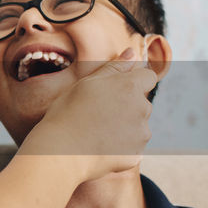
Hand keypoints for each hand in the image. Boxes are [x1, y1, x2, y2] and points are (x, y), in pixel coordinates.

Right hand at [20, 48, 155, 181]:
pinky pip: (132, 147)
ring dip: (126, 127)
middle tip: (99, 113)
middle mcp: (142, 109)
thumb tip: (132, 53)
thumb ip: (114, 67)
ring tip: (97, 132)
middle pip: (142, 103)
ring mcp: (140, 134)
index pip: (148, 77)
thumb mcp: (87, 83)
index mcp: (130, 87)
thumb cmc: (68, 113)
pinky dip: (121, 147)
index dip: (133, 82)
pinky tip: (100, 147)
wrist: (59, 152)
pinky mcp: (136, 155)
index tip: (115, 91)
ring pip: (139, 126)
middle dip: (128, 105)